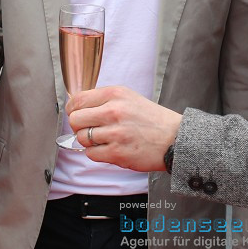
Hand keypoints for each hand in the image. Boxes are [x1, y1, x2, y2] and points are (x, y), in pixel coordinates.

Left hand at [66, 86, 181, 171]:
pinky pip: (91, 154)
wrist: (174, 138)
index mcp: (115, 94)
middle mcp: (113, 111)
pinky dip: (96, 153)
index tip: (77, 113)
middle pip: (75, 120)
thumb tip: (78, 107)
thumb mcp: (128, 97)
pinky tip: (108, 148)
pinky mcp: (117, 153)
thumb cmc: (151, 119)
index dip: (73, 109)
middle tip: (89, 128)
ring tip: (103, 139)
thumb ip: (104, 99)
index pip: (78, 100)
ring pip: (82, 138)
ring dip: (89, 141)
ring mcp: (115, 133)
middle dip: (79, 126)